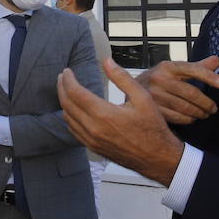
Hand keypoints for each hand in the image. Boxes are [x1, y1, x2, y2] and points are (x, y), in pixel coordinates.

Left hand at [59, 57, 183, 184]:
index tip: (67, 71)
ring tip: (66, 90)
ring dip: (64, 102)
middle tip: (63, 77)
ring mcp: (92, 140)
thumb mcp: (143, 98)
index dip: (68, 80)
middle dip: (62, 88)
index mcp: (104, 114)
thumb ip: (122, 78)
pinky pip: (74, 131)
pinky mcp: (93, 147)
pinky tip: (73, 110)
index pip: (75, 93)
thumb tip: (107, 61)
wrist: (157, 157)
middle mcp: (94, 128)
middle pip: (67, 104)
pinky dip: (70, 117)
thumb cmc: (152, 127)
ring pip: (68, 118)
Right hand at [135, 57, 218, 124]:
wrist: (131, 90)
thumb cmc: (161, 79)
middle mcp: (159, 78)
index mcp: (168, 66)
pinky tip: (192, 118)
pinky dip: (188, 120)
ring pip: (185, 107)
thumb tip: (217, 60)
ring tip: (204, 114)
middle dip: (207, 103)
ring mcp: (154, 95)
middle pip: (192, 93)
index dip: (211, 77)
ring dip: (199, 113)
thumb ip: (197, 66)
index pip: (193, 69)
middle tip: (214, 108)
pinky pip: (177, 117)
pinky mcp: (151, 109)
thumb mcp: (176, 70)